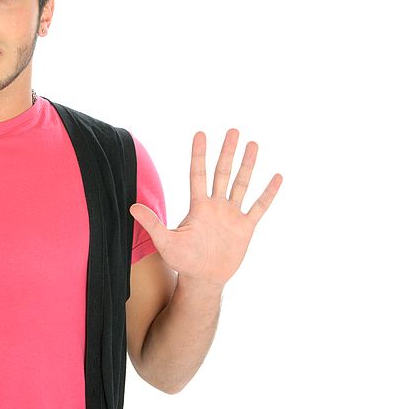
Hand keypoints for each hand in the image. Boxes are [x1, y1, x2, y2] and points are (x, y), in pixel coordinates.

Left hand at [129, 129, 282, 288]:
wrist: (203, 278)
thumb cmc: (182, 260)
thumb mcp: (165, 242)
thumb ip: (152, 223)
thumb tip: (131, 207)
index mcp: (197, 206)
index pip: (198, 174)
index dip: (199, 154)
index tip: (201, 134)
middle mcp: (215, 206)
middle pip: (222, 173)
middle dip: (227, 152)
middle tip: (233, 130)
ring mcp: (231, 215)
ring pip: (241, 184)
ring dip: (248, 165)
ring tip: (253, 144)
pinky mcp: (245, 227)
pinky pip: (259, 207)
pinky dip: (268, 193)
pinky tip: (276, 177)